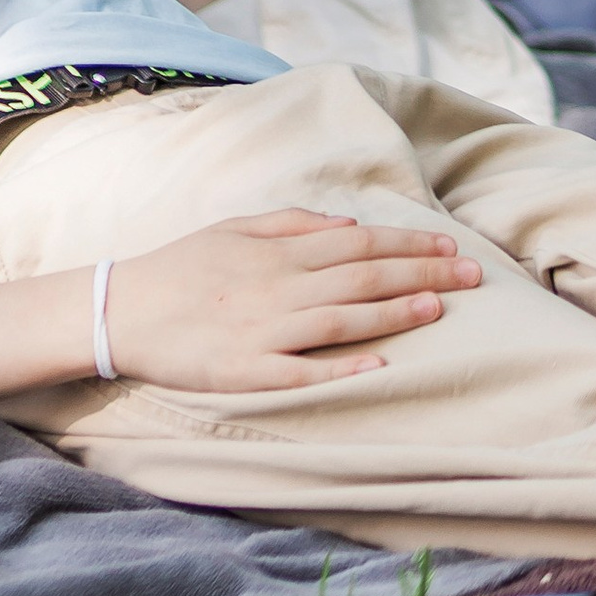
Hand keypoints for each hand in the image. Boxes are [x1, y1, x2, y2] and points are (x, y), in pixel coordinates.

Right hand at [102, 211, 481, 389]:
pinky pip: (303, 371)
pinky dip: (343, 367)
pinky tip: (380, 364)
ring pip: (341, 318)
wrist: (123, 310)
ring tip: (439, 309)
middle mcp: (276, 287)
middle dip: (420, 274)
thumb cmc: (182, 268)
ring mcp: (264, 330)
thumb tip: (347, 226)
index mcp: (275, 252)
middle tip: (472, 277)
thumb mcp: (232, 229)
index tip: (451, 248)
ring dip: (393, 312)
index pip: (356, 245)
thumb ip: (290, 224)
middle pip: (360, 278)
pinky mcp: (248, 371)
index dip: (407, 246)